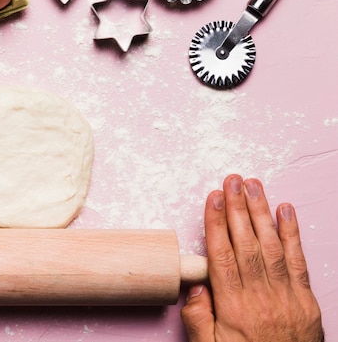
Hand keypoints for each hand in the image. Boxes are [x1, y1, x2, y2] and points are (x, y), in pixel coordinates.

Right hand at [181, 175, 323, 341]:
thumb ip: (198, 320)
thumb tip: (195, 287)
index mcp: (234, 308)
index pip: (222, 256)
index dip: (217, 224)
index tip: (213, 198)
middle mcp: (261, 297)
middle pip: (247, 244)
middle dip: (238, 208)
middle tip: (232, 181)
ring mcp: (286, 296)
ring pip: (272, 246)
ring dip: (262, 213)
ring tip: (253, 186)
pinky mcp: (306, 300)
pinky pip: (298, 261)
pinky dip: (292, 234)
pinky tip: (285, 211)